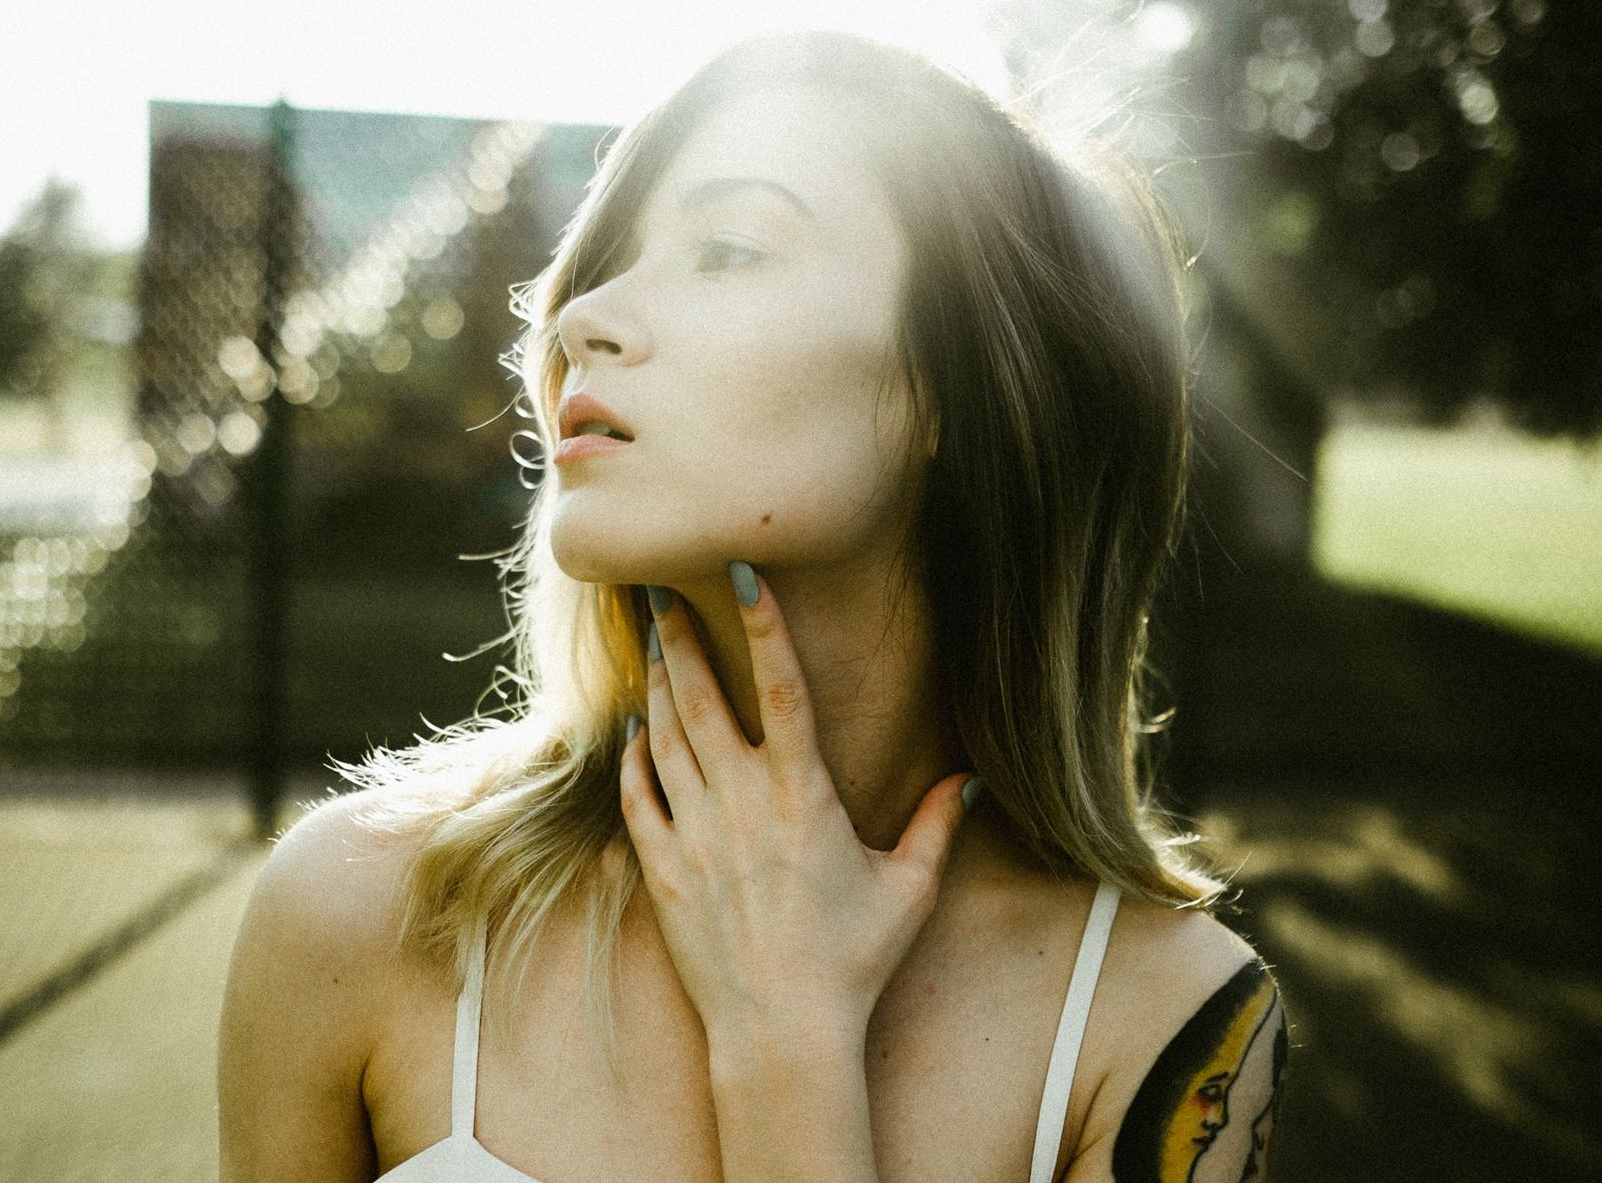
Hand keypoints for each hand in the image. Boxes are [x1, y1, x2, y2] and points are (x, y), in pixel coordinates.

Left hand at [618, 563, 981, 1049]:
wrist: (783, 1033)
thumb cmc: (853, 962)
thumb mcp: (908, 890)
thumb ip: (938, 825)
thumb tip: (973, 781)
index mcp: (804, 794)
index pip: (782, 688)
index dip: (764, 626)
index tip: (743, 574)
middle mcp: (743, 802)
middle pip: (702, 698)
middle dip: (681, 638)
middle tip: (661, 592)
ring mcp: (695, 834)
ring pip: (665, 738)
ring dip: (656, 685)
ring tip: (650, 642)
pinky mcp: (662, 870)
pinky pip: (638, 797)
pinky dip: (633, 759)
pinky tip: (634, 732)